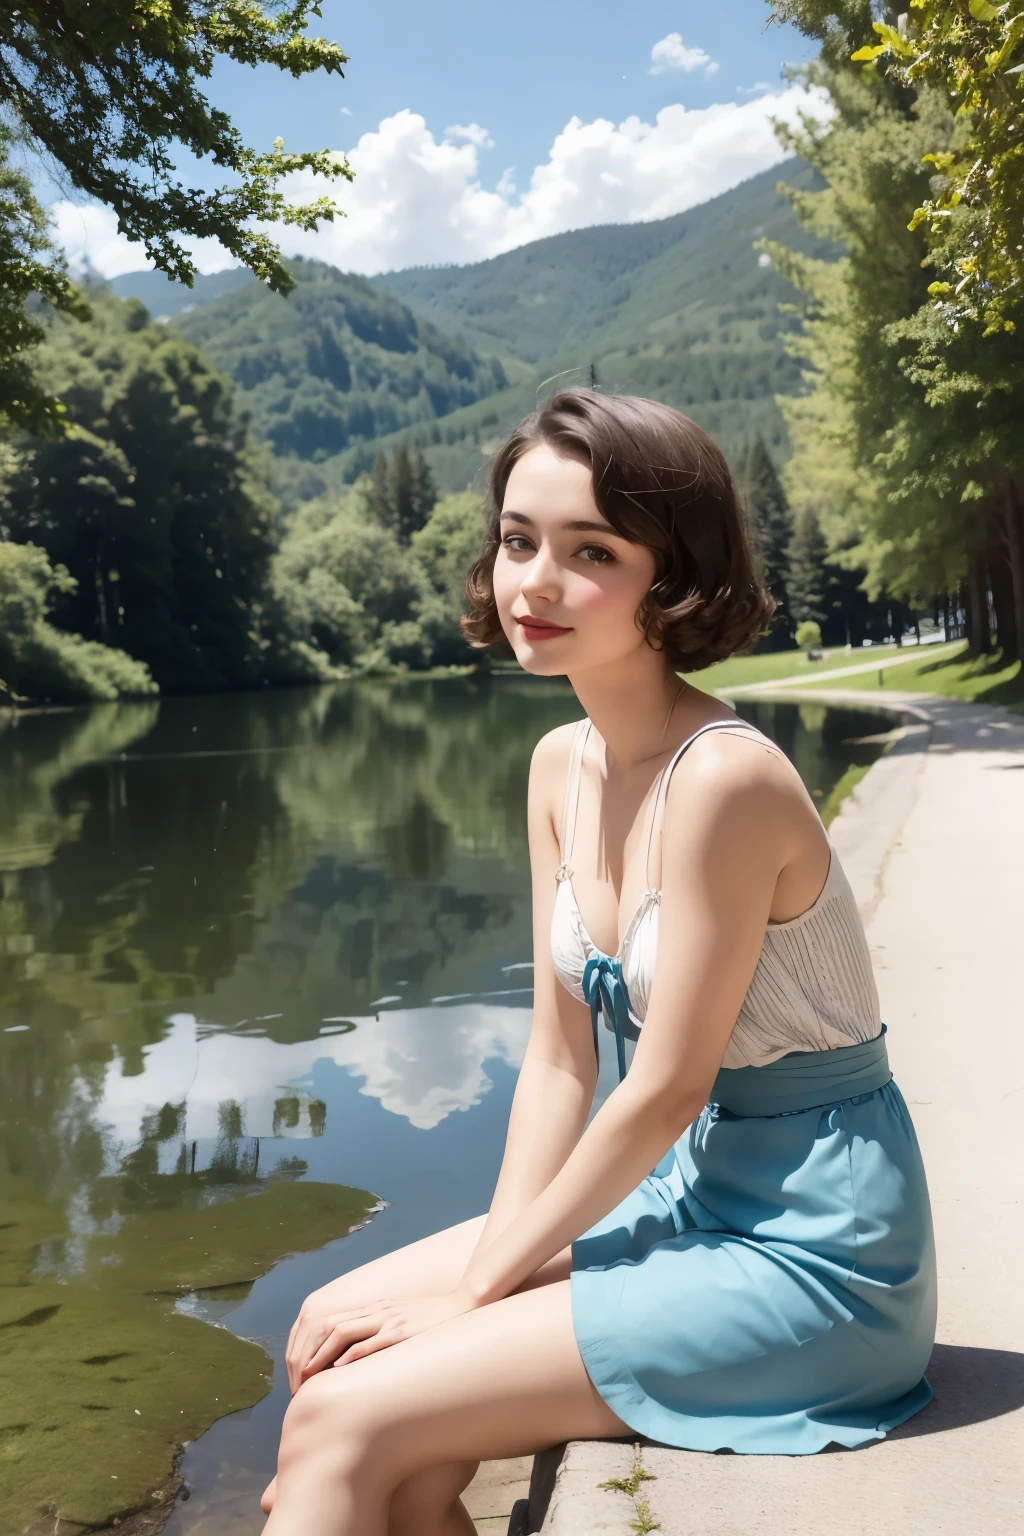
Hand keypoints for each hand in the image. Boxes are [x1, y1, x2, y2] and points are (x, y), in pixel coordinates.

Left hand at [287, 1289, 477, 1388]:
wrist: (465, 1309)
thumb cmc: (434, 1324)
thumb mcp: (401, 1323)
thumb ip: (380, 1334)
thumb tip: (354, 1360)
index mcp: (374, 1308)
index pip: (328, 1320)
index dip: (308, 1344)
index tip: (298, 1369)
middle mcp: (376, 1311)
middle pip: (327, 1325)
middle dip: (307, 1352)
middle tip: (296, 1380)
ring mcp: (388, 1320)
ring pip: (341, 1332)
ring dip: (320, 1357)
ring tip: (308, 1378)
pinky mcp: (401, 1333)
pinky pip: (368, 1344)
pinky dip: (348, 1357)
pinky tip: (336, 1371)